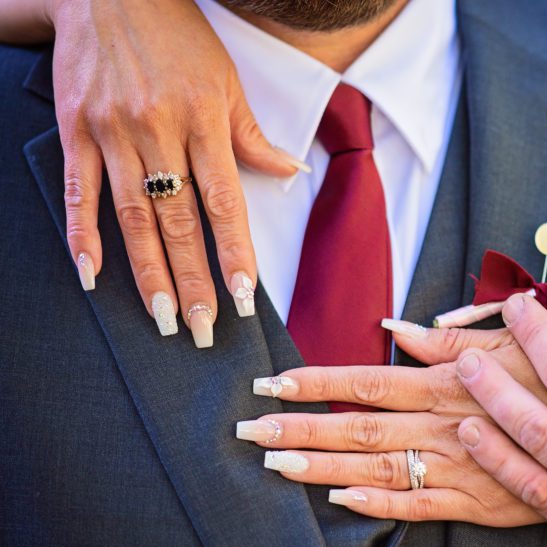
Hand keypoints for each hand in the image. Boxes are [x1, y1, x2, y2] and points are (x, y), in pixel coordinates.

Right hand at [49, 0, 301, 344]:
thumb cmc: (178, 35)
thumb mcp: (227, 79)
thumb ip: (252, 135)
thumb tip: (289, 171)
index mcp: (203, 120)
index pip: (224, 203)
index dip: (233, 253)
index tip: (241, 296)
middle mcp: (158, 130)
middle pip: (178, 221)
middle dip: (191, 280)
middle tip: (200, 328)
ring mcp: (112, 131)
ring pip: (132, 215)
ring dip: (146, 272)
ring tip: (161, 316)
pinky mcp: (75, 128)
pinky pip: (81, 190)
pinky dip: (83, 234)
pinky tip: (91, 274)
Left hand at [235, 324, 546, 525]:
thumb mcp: (513, 341)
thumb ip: (450, 338)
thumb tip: (395, 328)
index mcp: (447, 382)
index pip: (367, 381)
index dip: (317, 383)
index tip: (272, 382)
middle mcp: (442, 424)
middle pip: (358, 426)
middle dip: (300, 428)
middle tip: (249, 432)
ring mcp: (457, 466)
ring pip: (377, 468)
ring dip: (323, 467)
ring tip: (276, 465)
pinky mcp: (477, 503)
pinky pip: (418, 506)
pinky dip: (378, 504)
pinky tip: (340, 502)